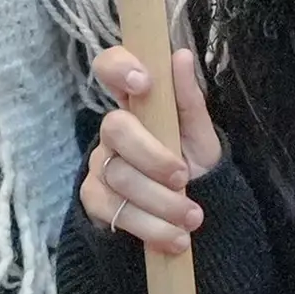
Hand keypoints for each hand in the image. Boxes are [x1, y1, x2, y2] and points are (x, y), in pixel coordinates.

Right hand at [79, 45, 222, 255]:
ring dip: (161, 202)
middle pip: (116, 129)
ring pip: (119, 176)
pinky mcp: (94, 199)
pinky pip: (113, 210)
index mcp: (138, 104)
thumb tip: (182, 55)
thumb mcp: (201, 138)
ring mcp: (100, 163)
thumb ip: (189, 101)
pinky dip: (149, 227)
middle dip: (153, 158)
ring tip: (192, 219)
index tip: (144, 83)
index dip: (119, 67)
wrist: (187, 219)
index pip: (110, 67)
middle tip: (183, 178)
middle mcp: (113, 130)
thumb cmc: (193, 167)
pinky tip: (174, 238)